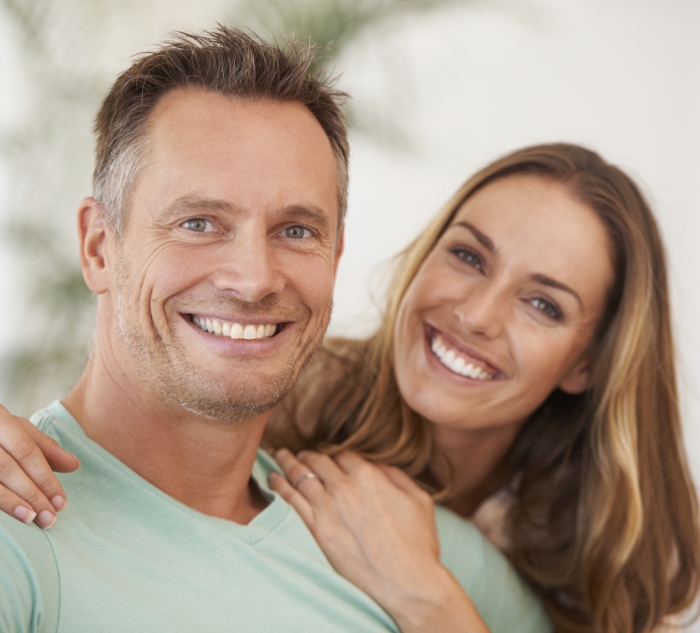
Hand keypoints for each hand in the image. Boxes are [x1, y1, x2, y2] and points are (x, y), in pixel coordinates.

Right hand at [0, 404, 79, 527]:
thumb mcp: (17, 430)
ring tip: (31, 518)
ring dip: (11, 502)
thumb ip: (45, 447)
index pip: (27, 451)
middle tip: (50, 518)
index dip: (45, 478)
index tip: (61, 502)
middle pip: (8, 468)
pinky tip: (11, 514)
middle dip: (32, 494)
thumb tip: (75, 465)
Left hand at [270, 449, 489, 632]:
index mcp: (370, 476)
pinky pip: (291, 501)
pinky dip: (280, 486)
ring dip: (288, 463)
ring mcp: (328, 508)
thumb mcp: (419, 499)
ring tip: (281, 456)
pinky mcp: (317, 530)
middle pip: (319, 461)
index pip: (344, 455)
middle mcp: (346, 487)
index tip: (331, 458)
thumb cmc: (418, 543)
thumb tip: (378, 465)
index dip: (337, 456)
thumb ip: (396, 475)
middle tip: (299, 453)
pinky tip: (274, 479)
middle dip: (309, 455)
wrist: (406, 581)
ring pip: (301, 476)